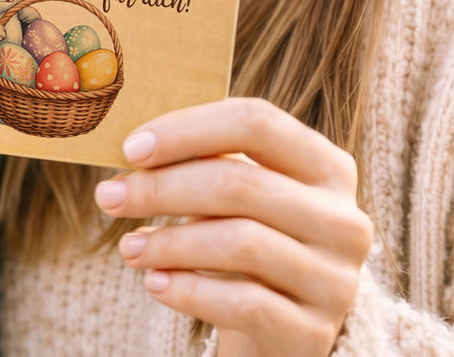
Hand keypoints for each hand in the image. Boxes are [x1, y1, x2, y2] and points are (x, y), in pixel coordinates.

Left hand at [93, 97, 371, 356]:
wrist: (282, 328)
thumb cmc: (249, 239)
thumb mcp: (241, 194)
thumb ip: (207, 161)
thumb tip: (135, 145)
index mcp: (327, 165)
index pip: (257, 122)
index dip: (188, 129)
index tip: (132, 147)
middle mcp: (343, 218)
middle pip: (241, 183)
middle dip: (164, 188)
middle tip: (110, 196)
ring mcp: (335, 279)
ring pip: (242, 243)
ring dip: (170, 242)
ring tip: (128, 246)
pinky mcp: (314, 332)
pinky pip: (244, 304)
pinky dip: (190, 291)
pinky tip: (155, 284)